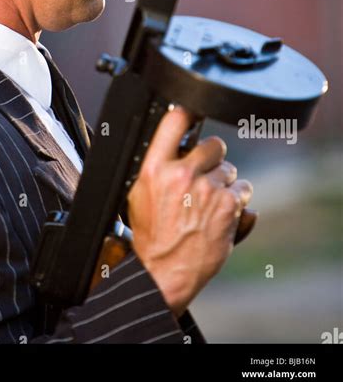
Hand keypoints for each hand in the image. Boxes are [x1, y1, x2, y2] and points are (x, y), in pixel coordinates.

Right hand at [127, 105, 252, 317]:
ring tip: (209, 203)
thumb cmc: (151, 235)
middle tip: (203, 178)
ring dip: (225, 183)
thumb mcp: (138, 192)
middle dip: (212, 159)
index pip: (175, 121)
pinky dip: (237, 201)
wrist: (164, 272)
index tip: (193, 109)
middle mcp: (181, 175)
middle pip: (213, 144)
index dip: (187, 111)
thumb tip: (173, 135)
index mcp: (154, 169)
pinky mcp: (229, 207)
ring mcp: (207, 190)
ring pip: (230, 169)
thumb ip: (156, 163)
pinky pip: (243, 190)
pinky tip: (221, 214)